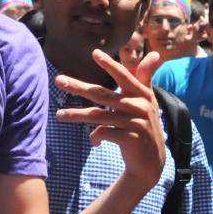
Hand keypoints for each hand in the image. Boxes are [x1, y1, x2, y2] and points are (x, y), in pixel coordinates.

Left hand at [55, 49, 166, 188]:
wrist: (152, 160)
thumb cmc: (144, 125)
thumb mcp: (147, 100)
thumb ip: (145, 77)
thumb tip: (154, 53)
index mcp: (142, 94)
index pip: (123, 76)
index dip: (110, 65)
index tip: (95, 53)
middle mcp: (139, 106)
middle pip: (103, 94)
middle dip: (79, 87)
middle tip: (59, 80)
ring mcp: (135, 123)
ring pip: (98, 116)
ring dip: (76, 115)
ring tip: (59, 115)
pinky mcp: (130, 139)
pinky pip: (104, 133)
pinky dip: (95, 137)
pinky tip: (95, 141)